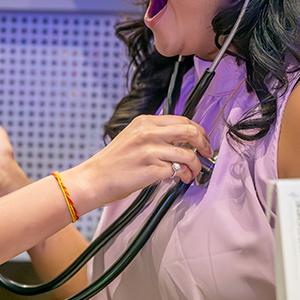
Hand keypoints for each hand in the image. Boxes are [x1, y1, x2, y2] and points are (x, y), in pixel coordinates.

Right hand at [64, 114, 212, 211]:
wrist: (94, 179)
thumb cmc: (112, 162)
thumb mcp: (132, 137)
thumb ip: (156, 135)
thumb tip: (182, 142)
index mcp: (144, 122)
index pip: (182, 120)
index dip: (199, 131)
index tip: (203, 141)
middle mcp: (148, 133)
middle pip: (190, 132)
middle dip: (204, 144)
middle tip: (206, 154)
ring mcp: (150, 151)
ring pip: (187, 154)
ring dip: (195, 166)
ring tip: (192, 173)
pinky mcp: (151, 169)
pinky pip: (177, 171)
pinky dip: (182, 176)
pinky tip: (178, 179)